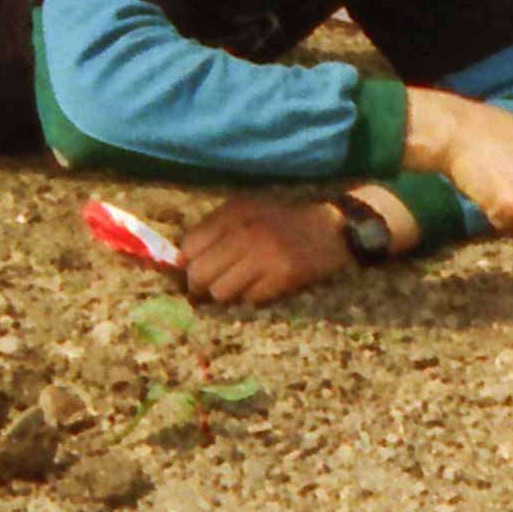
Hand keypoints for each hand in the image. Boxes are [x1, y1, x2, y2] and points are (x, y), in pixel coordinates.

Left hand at [182, 197, 353, 305]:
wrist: (332, 228)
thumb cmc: (282, 222)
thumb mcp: (248, 213)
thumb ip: (215, 230)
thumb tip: (180, 262)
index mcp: (234, 212)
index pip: (190, 245)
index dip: (188, 263)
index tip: (196, 270)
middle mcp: (247, 231)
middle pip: (200, 272)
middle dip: (201, 285)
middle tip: (210, 289)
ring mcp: (266, 253)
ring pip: (221, 291)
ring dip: (226, 294)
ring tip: (238, 288)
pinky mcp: (285, 274)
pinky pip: (250, 299)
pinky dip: (251, 298)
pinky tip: (261, 288)